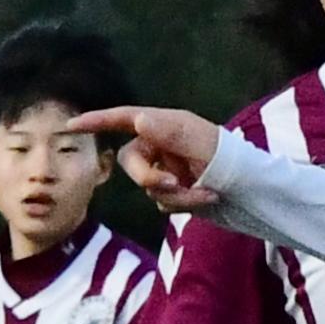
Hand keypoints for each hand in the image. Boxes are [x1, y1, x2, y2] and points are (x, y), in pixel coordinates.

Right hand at [78, 103, 227, 205]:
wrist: (253, 189)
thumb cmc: (230, 157)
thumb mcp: (201, 141)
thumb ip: (168, 131)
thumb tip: (137, 119)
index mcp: (164, 125)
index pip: (123, 119)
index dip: (97, 121)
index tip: (71, 125)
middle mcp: (161, 146)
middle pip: (130, 162)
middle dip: (148, 177)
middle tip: (172, 185)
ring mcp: (166, 169)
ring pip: (148, 188)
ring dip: (176, 196)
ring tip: (206, 193)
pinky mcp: (174, 192)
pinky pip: (163, 203)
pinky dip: (184, 204)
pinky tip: (207, 198)